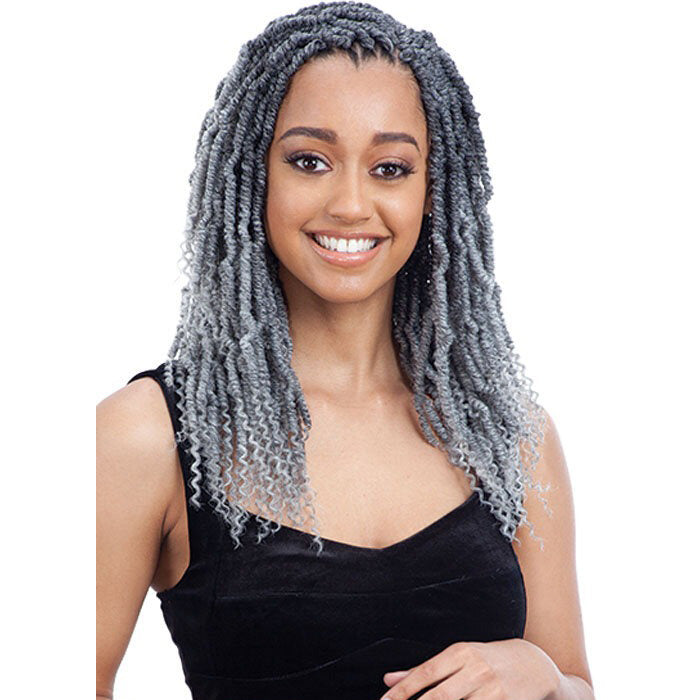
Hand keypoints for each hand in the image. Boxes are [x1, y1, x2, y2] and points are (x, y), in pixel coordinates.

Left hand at [380, 638, 560, 699]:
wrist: (534, 665)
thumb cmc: (487, 660)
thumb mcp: (457, 657)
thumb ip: (423, 670)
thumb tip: (388, 679)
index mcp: (460, 653)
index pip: (426, 673)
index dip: (403, 690)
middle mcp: (476, 670)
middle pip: (440, 696)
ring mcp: (493, 691)